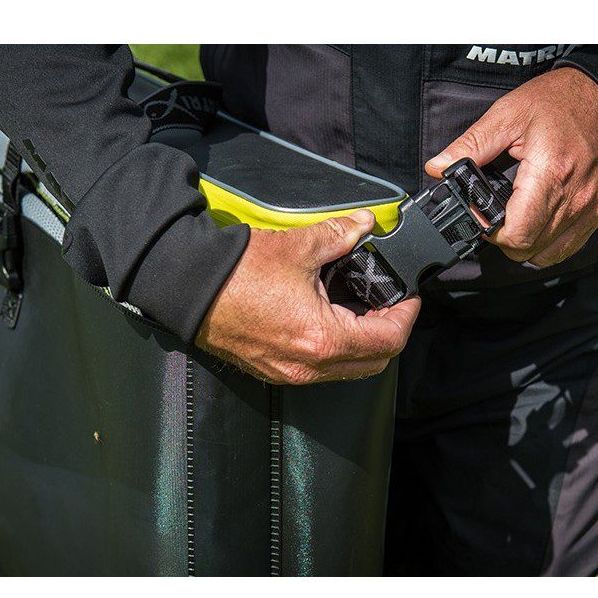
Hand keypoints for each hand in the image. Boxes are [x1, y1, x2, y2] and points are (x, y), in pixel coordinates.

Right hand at [195, 210, 420, 384]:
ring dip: (362, 344)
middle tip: (388, 303)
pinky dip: (335, 349)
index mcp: (323, 340)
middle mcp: (308, 367)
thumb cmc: (235, 273)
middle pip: (373, 364)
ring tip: (359, 308)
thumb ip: (340, 235)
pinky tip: (327, 319)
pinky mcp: (272, 370)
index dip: (408, 316)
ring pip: (346, 370)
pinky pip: (319, 369)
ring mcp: (288, 374)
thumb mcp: (298, 246)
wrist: (186, 288)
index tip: (410, 297)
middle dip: (389, 333)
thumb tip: (364, 224)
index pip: (389, 341)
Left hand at [426, 67, 597, 266]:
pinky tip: (537, 221)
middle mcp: (574, 198)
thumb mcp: (508, 114)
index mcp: (550, 174)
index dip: (490, 231)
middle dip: (503, 239)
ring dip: (525, 244)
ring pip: (547, 254)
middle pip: (528, 249)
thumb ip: (470, 146)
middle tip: (495, 214)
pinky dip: (548, 243)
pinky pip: (568, 246)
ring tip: (516, 217)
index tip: (482, 213)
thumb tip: (438, 167)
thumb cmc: (562, 101)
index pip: (516, 234)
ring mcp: (590, 208)